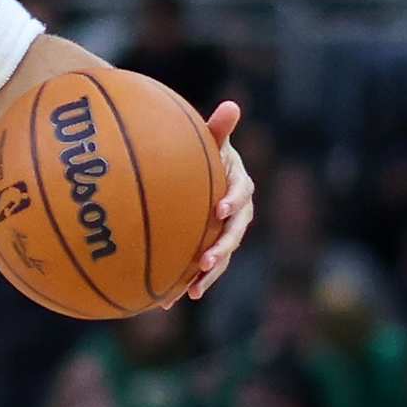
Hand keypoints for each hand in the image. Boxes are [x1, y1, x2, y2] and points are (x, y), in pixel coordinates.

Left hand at [185, 100, 254, 301]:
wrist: (196, 172)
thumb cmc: (204, 152)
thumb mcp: (211, 140)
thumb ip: (218, 129)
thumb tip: (233, 105)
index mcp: (239, 185)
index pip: (241, 195)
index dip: (233, 202)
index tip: (220, 210)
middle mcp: (237, 213)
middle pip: (234, 234)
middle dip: (222, 249)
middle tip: (208, 260)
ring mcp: (224, 233)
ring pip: (221, 256)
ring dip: (208, 275)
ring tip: (192, 290)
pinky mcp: (209, 247)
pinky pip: (200, 267)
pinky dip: (186, 282)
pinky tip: (165, 301)